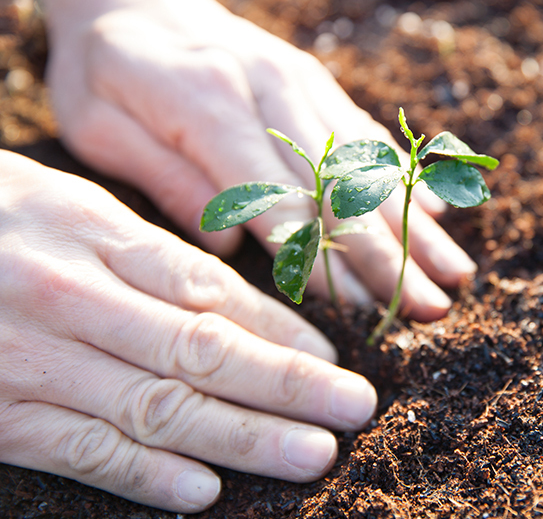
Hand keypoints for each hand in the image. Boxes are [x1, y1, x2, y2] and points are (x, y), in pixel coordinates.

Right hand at [0, 151, 376, 511]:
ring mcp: (30, 361)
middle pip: (201, 353)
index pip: (212, 293)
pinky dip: (144, 473)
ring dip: (242, 438)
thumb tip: (235, 301)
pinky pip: (80, 449)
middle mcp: (72, 299)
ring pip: (156, 408)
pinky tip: (203, 490)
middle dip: (288, 387)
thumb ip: (150, 254)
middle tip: (355, 410)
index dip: (281, 331)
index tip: (335, 358)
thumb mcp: (73, 207)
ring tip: (310, 455)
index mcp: (96, 236)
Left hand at [28, 0, 476, 319]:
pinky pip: (368, 134)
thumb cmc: (105, 66)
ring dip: (415, 224)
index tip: (355, 312)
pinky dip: (405, 177)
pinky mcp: (315, 83)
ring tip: (455, 274)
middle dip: (389, 255)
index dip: (320, 257)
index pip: (277, 197)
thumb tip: (232, 244)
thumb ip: (166, 181)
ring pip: (369, 164)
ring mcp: (301, 84)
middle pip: (339, 186)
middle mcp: (271, 90)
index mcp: (211, 103)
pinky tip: (439, 213)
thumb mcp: (99, 125)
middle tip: (430, 308)